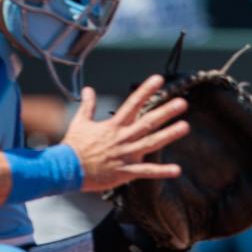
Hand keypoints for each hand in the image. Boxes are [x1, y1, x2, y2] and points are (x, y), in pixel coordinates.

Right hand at [62, 75, 189, 192]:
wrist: (66, 169)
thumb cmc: (73, 147)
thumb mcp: (80, 122)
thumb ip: (88, 105)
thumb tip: (88, 89)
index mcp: (113, 126)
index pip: (133, 104)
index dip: (146, 90)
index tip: (159, 79)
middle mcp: (122, 138)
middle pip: (148, 122)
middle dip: (166, 112)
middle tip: (182, 103)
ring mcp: (125, 155)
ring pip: (151, 143)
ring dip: (169, 135)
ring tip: (185, 127)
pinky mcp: (125, 171)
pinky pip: (146, 171)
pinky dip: (162, 172)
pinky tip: (177, 170)